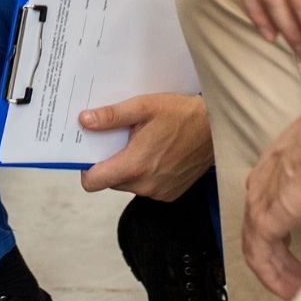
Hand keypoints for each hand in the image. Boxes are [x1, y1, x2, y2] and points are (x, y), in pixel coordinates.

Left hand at [78, 93, 212, 199]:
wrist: (216, 129)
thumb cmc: (181, 115)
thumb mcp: (143, 107)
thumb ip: (111, 116)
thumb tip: (84, 121)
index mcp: (134, 165)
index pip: (93, 182)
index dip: (86, 168)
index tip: (88, 152)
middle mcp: (145, 185)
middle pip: (110, 180)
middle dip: (110, 161)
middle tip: (119, 138)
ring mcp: (158, 192)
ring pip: (128, 183)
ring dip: (128, 166)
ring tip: (140, 143)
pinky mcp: (170, 194)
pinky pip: (145, 186)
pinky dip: (145, 173)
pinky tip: (156, 153)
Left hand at [243, 102, 300, 299]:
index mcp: (274, 169)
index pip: (266, 204)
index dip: (277, 227)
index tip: (289, 248)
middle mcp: (260, 186)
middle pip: (258, 228)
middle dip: (275, 255)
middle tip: (292, 276)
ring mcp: (259, 204)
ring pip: (257, 246)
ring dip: (275, 271)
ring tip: (293, 290)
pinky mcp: (263, 222)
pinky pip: (260, 258)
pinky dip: (273, 278)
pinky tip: (290, 291)